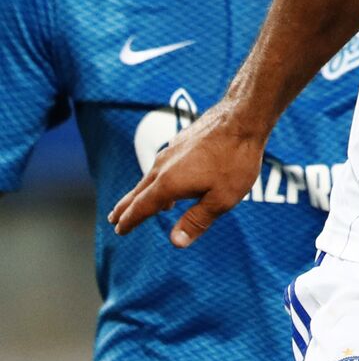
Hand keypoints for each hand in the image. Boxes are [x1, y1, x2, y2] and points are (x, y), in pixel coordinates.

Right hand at [108, 100, 267, 247]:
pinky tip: (167, 179)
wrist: (243, 117)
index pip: (141, 207)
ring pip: (150, 176)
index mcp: (169, 183)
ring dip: (141, 192)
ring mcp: (171, 151)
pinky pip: (162, 165)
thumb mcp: (222, 199)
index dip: (129, 221)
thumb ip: (197, 221)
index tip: (119, 231)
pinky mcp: (181, 141)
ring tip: (137, 203)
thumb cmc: (236, 159)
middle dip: (126, 207)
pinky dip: (157, 177)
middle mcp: (163, 166)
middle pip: (139, 191)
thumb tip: (176, 243)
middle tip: (113, 219)